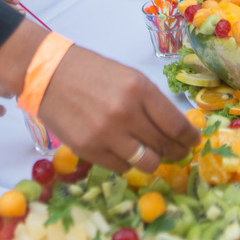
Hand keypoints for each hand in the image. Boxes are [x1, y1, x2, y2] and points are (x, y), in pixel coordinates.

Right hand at [39, 46, 198, 172]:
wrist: (47, 73)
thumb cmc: (90, 71)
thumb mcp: (127, 77)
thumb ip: (150, 102)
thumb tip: (175, 129)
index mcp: (139, 88)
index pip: (176, 124)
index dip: (189, 138)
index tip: (193, 142)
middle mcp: (126, 113)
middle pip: (165, 146)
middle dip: (176, 152)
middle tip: (177, 152)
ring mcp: (106, 134)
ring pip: (147, 163)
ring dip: (152, 160)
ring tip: (151, 155)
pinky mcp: (88, 149)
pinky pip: (121, 167)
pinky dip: (126, 162)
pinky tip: (122, 150)